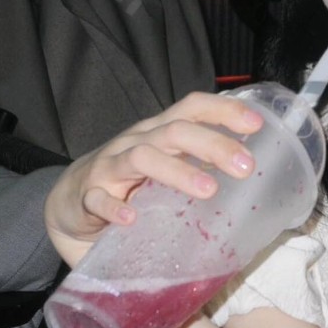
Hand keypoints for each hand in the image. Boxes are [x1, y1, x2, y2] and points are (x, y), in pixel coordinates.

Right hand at [44, 92, 263, 265]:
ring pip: (142, 158)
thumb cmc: (129, 183)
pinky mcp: (87, 197)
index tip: (257, 124)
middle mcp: (136, 141)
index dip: (223, 110)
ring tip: (208, 191)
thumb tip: (247, 168)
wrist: (69, 203)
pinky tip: (131, 219)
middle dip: (213, 144)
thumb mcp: (165, 166)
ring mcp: (110, 167)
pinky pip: (98, 199)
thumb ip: (198, 164)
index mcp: (158, 132)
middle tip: (246, 167)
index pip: (192, 107)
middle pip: (175, 131)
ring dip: (177, 171)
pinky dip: (114, 208)